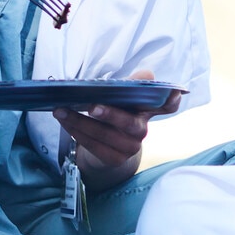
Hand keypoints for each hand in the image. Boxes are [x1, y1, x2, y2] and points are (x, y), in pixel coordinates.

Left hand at [53, 69, 180, 172]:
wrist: (103, 146)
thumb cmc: (111, 114)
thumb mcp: (119, 98)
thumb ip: (130, 85)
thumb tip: (147, 74)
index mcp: (145, 110)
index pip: (167, 106)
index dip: (171, 100)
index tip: (173, 92)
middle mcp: (142, 130)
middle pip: (131, 124)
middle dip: (111, 114)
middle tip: (92, 106)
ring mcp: (130, 147)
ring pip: (106, 135)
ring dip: (80, 122)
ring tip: (60, 110)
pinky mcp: (115, 159)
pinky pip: (94, 146)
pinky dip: (76, 132)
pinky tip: (64, 121)